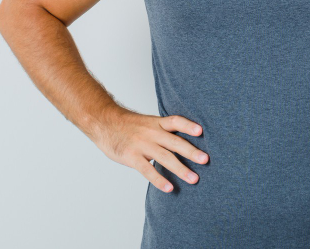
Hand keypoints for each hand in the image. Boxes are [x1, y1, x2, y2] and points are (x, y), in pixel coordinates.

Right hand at [93, 108, 208, 192]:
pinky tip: (169, 188)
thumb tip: (182, 142)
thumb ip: (163, 131)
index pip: (175, 121)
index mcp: (156, 123)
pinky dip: (159, 180)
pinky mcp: (131, 157)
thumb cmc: (128, 125)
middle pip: (175, 142)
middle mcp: (152, 133)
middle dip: (191, 152)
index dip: (188, 125)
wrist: (104, 123)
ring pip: (165, 157)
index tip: (201, 131)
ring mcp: (142, 145)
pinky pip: (147, 170)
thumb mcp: (147, 122)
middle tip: (206, 160)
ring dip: (181, 169)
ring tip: (194, 179)